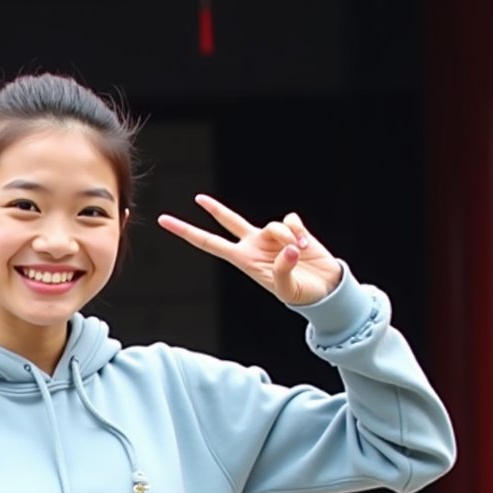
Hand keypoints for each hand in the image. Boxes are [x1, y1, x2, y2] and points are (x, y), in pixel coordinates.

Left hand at [157, 195, 344, 305]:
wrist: (326, 288)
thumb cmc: (302, 294)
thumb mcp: (287, 290)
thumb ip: (283, 270)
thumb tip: (288, 247)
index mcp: (244, 261)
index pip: (210, 244)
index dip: (188, 233)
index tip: (166, 222)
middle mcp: (254, 246)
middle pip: (230, 222)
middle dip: (214, 209)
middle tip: (197, 198)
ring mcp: (273, 237)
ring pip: (271, 225)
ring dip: (285, 238)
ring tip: (297, 253)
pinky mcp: (293, 229)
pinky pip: (290, 219)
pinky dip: (298, 231)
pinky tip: (305, 244)